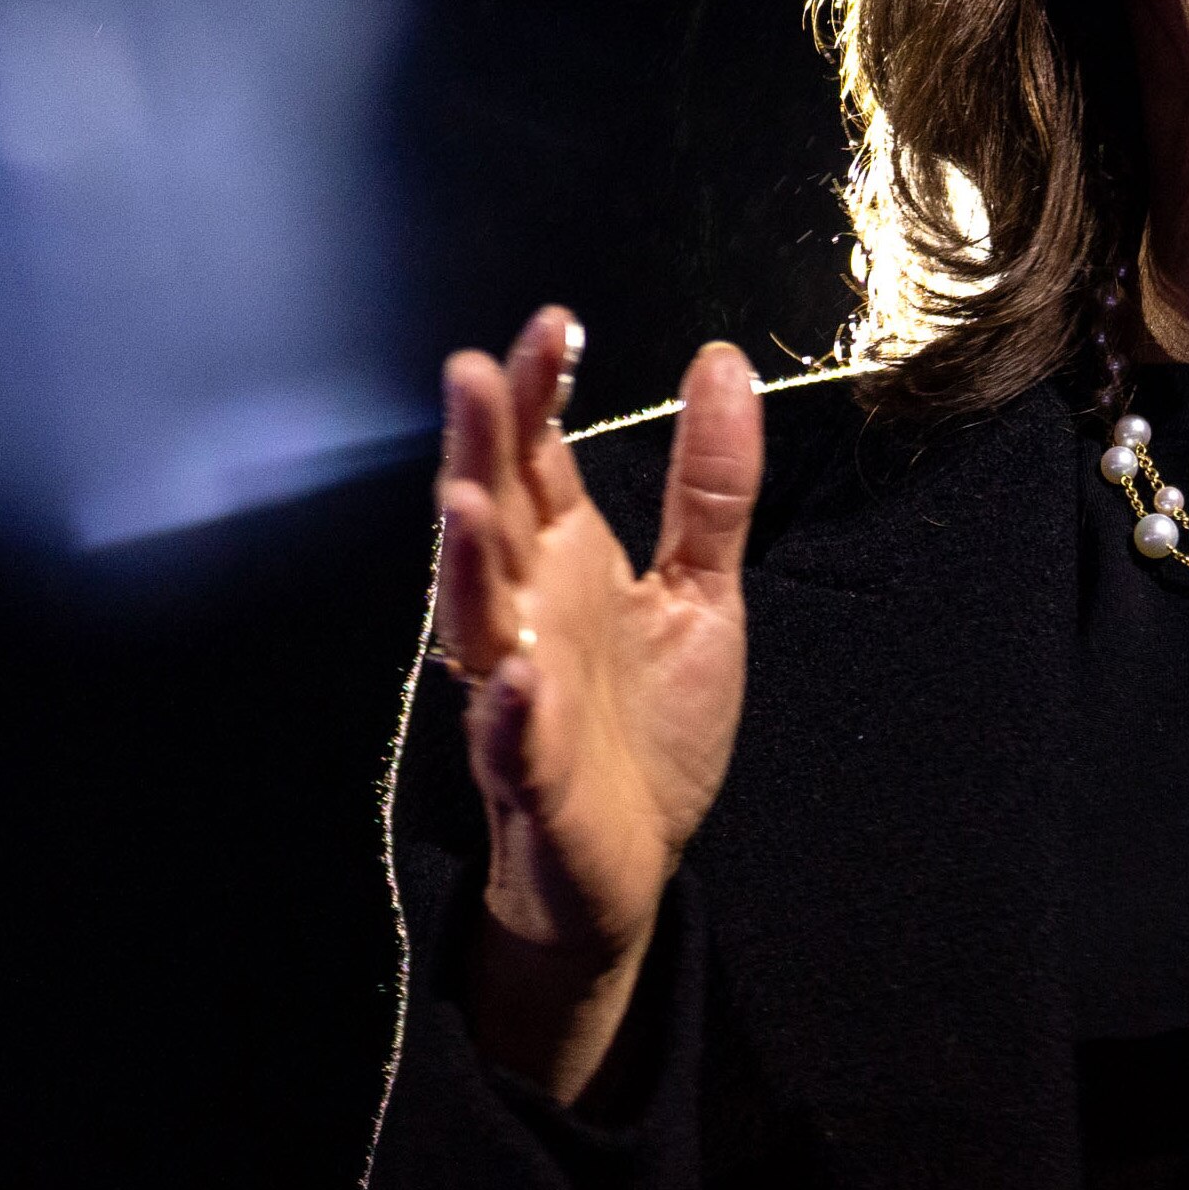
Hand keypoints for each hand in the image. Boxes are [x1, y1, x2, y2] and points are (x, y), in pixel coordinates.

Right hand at [433, 308, 762, 1103]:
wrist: (633, 866)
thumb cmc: (649, 727)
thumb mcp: (701, 590)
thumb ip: (709, 485)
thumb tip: (721, 359)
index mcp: (566, 561)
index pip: (536, 460)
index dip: (536, 394)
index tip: (554, 323)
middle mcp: (528, 614)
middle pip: (491, 519)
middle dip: (478, 450)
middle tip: (472, 374)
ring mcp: (521, 695)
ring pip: (476, 621)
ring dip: (468, 566)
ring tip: (467, 503)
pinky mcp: (533, 778)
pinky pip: (512, 741)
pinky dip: (509, 711)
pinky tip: (515, 676)